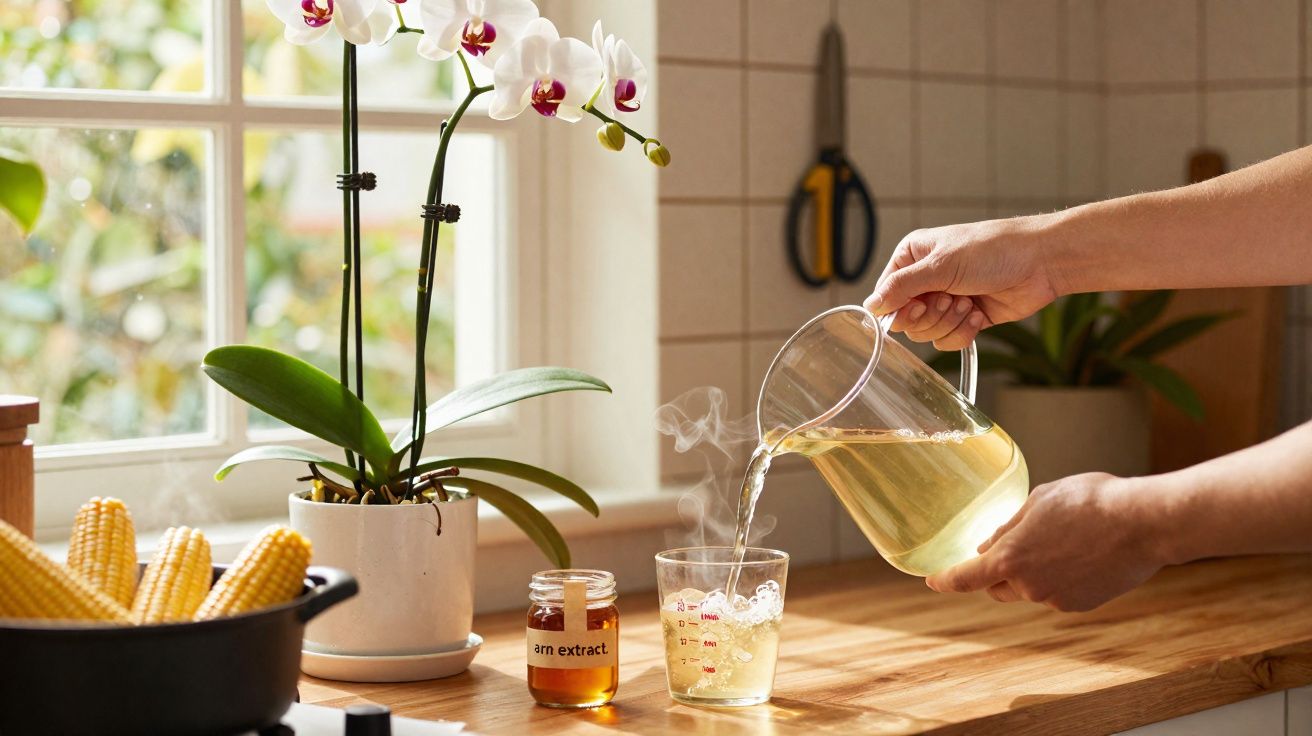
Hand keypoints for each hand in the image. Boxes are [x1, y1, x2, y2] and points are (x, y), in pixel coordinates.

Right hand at [864, 216, 1063, 349]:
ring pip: (928, 333)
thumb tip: (871, 306)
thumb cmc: (993, 250)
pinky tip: (980, 313)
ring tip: (969, 303)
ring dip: (950, 322)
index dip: (899, 309)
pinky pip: (949, 340)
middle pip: (906, 320)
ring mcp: (946, 300)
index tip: (918, 306)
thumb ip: (902, 287)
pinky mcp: (965, 318)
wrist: (1040, 262)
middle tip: (950, 299)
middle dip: (931, 315)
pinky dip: (964, 331)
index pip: (886, 296)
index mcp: (912, 258)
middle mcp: (925, 280)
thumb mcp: (941, 265)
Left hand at [924, 473, 1167, 611]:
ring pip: (1030, 588)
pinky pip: (1057, 592)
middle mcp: (1028, 585)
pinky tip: (1081, 554)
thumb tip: (990, 543)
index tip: (932, 581)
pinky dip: (1059, 577)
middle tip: (1014, 544)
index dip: (945, 580)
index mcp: (1010, 558)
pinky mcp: (1080, 604)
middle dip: (996, 570)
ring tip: (1062, 539)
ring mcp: (1055, 599)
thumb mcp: (1040, 501)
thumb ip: (1009, 526)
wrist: (1143, 523)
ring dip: (1033, 571)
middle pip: (997, 586)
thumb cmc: (1090, 502)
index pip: (965, 577)